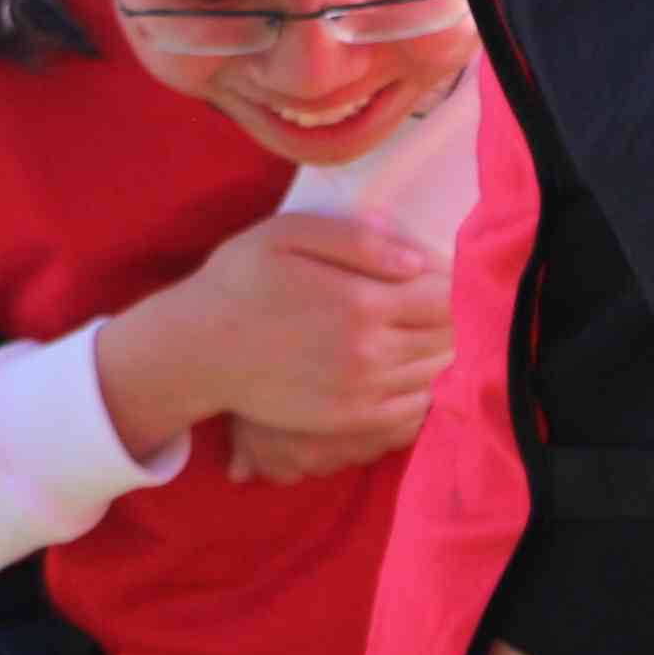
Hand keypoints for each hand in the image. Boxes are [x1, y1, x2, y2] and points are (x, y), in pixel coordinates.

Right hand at [225, 236, 447, 475]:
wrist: (198, 350)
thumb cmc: (241, 280)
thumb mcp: (289, 235)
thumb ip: (358, 240)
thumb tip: (418, 259)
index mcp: (362, 302)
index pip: (446, 295)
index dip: (454, 281)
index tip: (441, 271)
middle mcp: (370, 352)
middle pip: (448, 336)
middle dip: (455, 316)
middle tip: (438, 300)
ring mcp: (362, 392)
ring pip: (437, 372)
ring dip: (444, 350)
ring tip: (430, 330)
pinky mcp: (350, 419)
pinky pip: (414, 409)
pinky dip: (427, 387)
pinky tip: (415, 367)